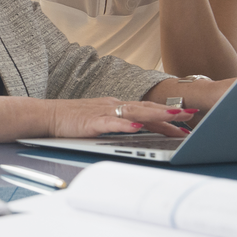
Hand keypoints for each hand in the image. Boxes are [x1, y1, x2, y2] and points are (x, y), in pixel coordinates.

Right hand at [47, 98, 195, 138]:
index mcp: (115, 105)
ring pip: (134, 112)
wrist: (46, 115)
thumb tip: (137, 131)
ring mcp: (103, 112)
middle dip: (169, 113)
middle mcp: (113, 105)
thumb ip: (117, 123)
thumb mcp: (99, 119)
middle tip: (190, 116)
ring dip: (155, 115)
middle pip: (146, 108)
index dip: (166, 114)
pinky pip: (112, 122)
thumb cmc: (71, 120)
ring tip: (173, 117)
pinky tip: (137, 127)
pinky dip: (126, 124)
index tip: (184, 119)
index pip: (145, 109)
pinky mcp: (92, 121)